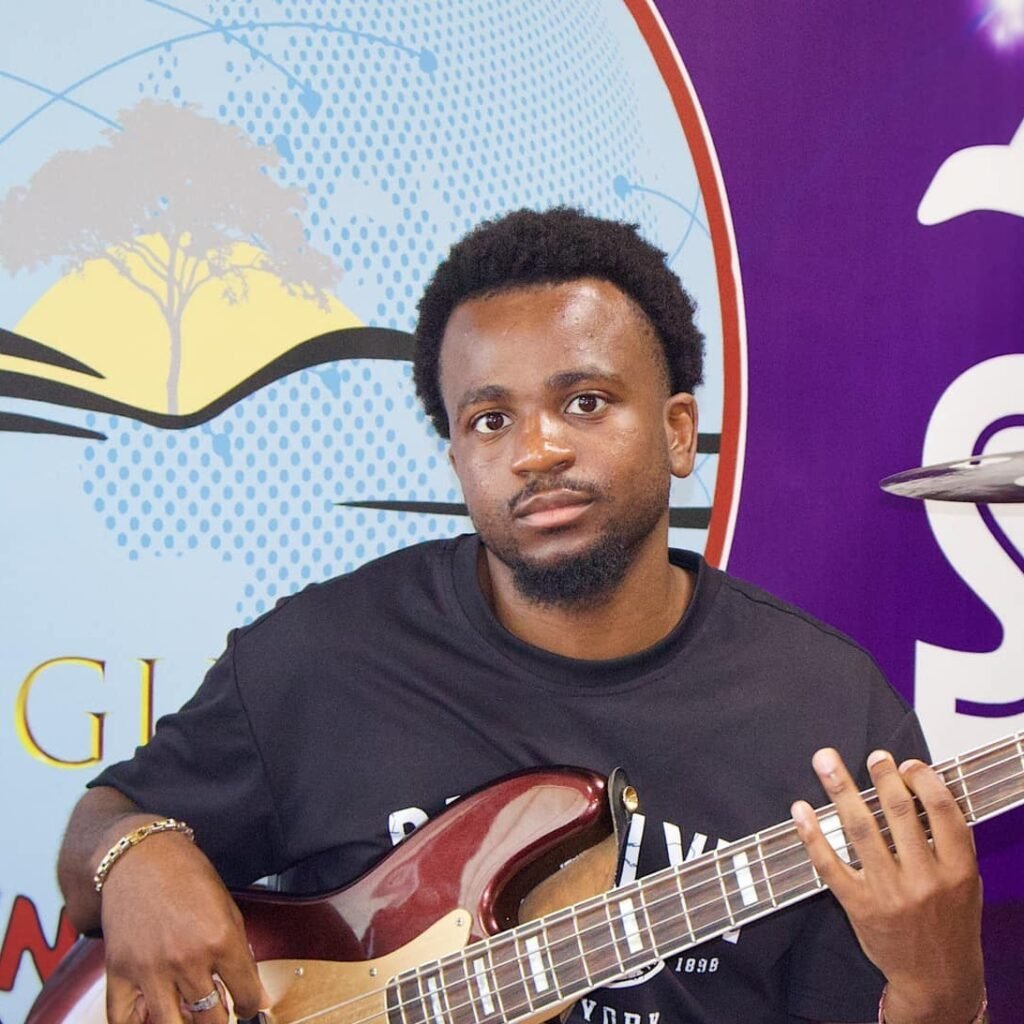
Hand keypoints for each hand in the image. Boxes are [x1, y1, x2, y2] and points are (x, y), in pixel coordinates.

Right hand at [99, 831, 266, 1022]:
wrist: (140, 855)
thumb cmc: (185, 873)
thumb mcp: (227, 906)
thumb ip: (239, 950)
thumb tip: (253, 989)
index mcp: (220, 939)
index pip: (246, 993)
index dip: (252, 1004)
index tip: (250, 1006)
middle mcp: (187, 959)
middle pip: (211, 1018)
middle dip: (221, 1019)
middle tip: (221, 1012)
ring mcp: (151, 969)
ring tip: (192, 1017)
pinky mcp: (119, 973)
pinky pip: (123, 1020)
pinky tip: (151, 1017)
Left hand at [791, 748, 984, 1023]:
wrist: (937, 978)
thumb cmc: (949, 924)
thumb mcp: (964, 884)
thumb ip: (947, 842)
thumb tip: (919, 788)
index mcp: (957, 871)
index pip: (944, 813)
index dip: (925, 781)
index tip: (908, 764)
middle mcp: (924, 880)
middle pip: (899, 814)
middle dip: (882, 777)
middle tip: (873, 755)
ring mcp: (889, 893)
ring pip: (861, 830)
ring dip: (840, 790)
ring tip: (826, 761)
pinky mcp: (859, 906)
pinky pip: (830, 864)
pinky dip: (812, 834)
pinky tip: (801, 810)